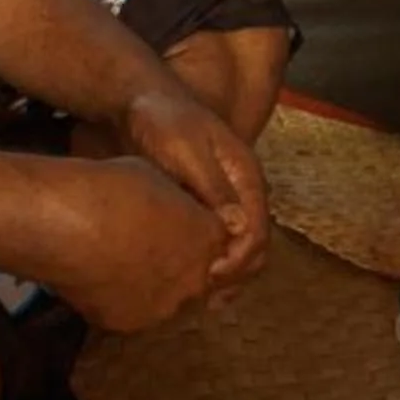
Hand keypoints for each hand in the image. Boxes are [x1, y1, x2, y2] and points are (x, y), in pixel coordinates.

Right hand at [41, 157, 232, 334]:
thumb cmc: (111, 188)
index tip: (176, 225)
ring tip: (118, 260)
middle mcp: (194, 279)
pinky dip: (120, 299)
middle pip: (197, 278)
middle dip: (179, 264)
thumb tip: (176, 213)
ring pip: (166, 299)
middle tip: (147, 245)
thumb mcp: (160, 182)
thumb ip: (179, 206)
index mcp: (208, 238)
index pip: (219, 245)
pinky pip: (131, 312)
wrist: (66, 222)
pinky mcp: (128, 323)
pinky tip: (99, 276)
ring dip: (152, 285)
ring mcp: (162, 307)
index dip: (198, 235)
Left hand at [122, 86, 269, 286]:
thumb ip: (213, 186)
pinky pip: (218, 239)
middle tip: (207, 296)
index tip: (212, 276)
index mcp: (245, 174)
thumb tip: (239, 227)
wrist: (141, 101)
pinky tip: (190, 280)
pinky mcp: (205, 204)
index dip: (240, 258)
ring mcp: (225, 198)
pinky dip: (211, 262)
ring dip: (227, 273)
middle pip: (255, 242)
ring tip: (202, 299)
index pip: (258, 228)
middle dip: (237, 272)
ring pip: (239, 245)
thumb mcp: (186, 151)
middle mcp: (241, 189)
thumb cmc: (163, 121)